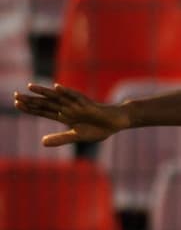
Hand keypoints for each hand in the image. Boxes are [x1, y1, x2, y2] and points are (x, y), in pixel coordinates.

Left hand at [12, 82, 129, 145]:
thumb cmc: (98, 128)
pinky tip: (56, 88)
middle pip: (46, 103)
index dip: (30, 108)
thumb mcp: (77, 136)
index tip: (16, 104)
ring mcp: (76, 105)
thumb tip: (41, 142)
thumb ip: (60, 139)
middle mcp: (67, 108)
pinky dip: (66, 92)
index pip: (43, 111)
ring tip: (30, 87)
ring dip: (44, 92)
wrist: (115, 123)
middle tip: (15, 95)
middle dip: (31, 99)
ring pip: (57, 97)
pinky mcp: (87, 103)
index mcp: (64, 116)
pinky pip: (75, 96)